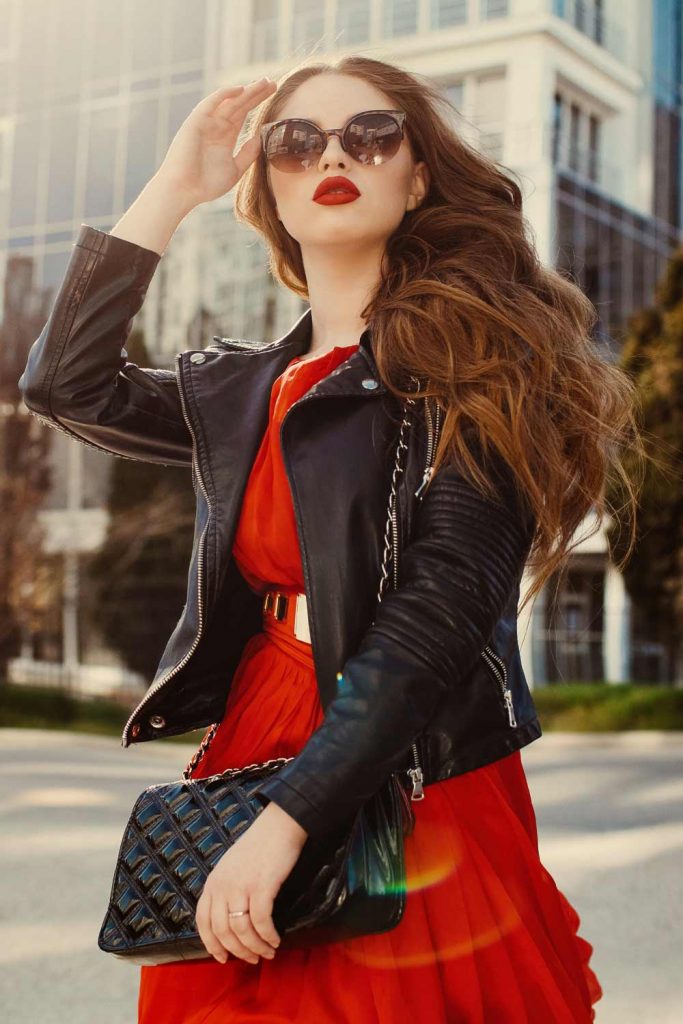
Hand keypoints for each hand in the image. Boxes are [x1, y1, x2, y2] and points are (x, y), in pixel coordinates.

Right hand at [155, 77, 276, 208]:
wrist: (184, 191)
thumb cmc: (206, 184)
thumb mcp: (235, 169)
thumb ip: (248, 154)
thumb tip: (260, 137)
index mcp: (225, 137)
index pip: (243, 114)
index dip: (257, 103)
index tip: (273, 94)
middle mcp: (216, 126)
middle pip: (239, 105)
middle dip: (255, 93)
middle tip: (273, 83)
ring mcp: (206, 123)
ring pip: (229, 102)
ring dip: (246, 91)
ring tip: (264, 82)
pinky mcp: (196, 122)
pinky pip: (211, 103)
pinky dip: (225, 95)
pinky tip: (241, 90)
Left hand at [195, 800, 307, 964]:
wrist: (279, 825)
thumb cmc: (258, 846)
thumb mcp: (231, 868)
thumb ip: (225, 890)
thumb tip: (230, 922)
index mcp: (212, 883)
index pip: (203, 923)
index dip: (212, 945)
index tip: (224, 958)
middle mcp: (222, 887)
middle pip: (222, 932)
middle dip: (238, 951)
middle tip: (253, 959)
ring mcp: (240, 887)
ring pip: (242, 931)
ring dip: (256, 947)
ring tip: (268, 952)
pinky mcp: (261, 887)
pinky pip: (261, 922)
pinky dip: (268, 936)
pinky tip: (276, 939)